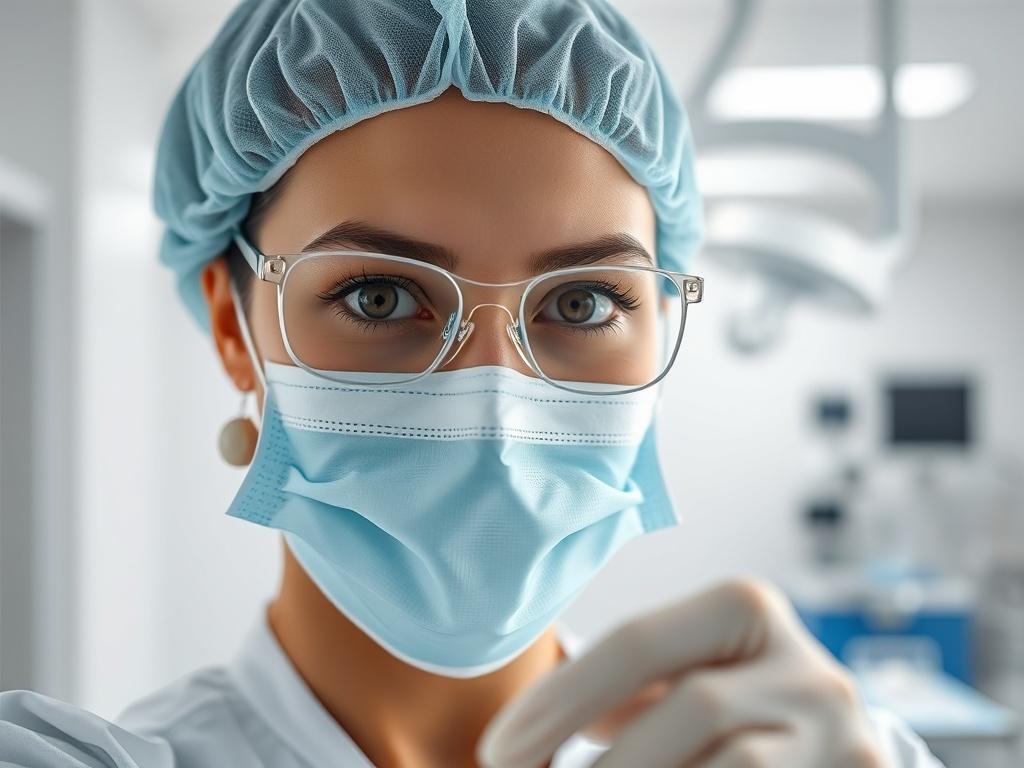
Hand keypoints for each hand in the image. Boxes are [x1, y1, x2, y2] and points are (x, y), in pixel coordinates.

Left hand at [477, 579, 888, 767]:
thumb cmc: (723, 699)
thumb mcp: (676, 674)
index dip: (558, 701)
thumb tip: (516, 747)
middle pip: (692, 708)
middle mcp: (807, 666)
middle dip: (606, 766)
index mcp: (746, 608)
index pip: (639, 643)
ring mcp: (842, 735)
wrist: (833, 740)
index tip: (498, 750)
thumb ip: (615, 691)